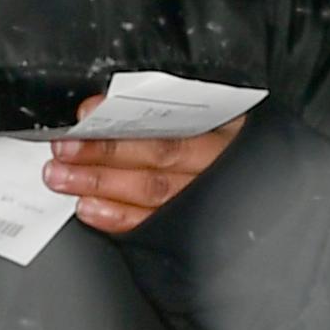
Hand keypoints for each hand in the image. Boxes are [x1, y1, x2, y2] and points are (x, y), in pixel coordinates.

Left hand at [46, 101, 244, 234]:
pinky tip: (90, 210)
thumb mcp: (218, 111)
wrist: (266, 182)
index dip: (126, 115)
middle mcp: (220, 159)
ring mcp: (210, 197)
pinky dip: (119, 218)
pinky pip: (154, 225)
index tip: (88, 113)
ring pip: (153, 190)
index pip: (171, 117)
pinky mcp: (195, 227)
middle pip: (158, 154)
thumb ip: (172, 106)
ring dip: (101, 184)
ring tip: (63, 178)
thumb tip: (110, 102)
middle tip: (64, 150)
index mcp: (224, 123)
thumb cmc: (230, 139)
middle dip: (104, 152)